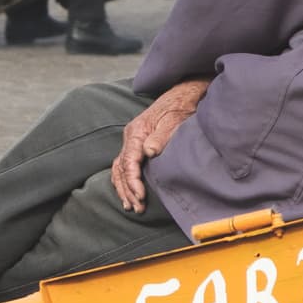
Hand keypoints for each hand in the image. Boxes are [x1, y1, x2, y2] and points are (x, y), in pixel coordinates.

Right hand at [111, 78, 209, 212]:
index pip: (128, 160)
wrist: (183, 95)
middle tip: (138, 207)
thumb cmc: (180, 107)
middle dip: (128, 189)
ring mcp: (132, 141)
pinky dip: (124, 181)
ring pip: (119, 168)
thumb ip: (161, 136)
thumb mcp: (174, 120)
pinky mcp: (137, 145)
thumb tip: (149, 152)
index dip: (133, 180)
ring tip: (132, 206)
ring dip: (124, 188)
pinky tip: (129, 194)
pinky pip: (124, 166)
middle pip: (121, 167)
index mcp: (136, 131)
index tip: (141, 196)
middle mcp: (130, 136)